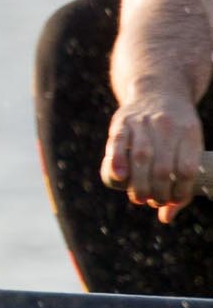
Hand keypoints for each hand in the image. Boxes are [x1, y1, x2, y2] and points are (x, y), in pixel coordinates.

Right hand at [102, 88, 204, 223]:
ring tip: (139, 198)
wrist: (158, 89)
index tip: (172, 201)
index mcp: (190, 133)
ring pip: (141, 157)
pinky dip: (118, 161)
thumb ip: (179, 183)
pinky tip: (120, 178)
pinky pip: (118, 142)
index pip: (186, 170)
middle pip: (163, 168)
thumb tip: (165, 218)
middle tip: (153, 201)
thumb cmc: (175, 129)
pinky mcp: (122, 121)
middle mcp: (168, 126)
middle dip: (157, 192)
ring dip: (139, 184)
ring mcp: (143, 122)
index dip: (179, 192)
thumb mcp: (187, 147)